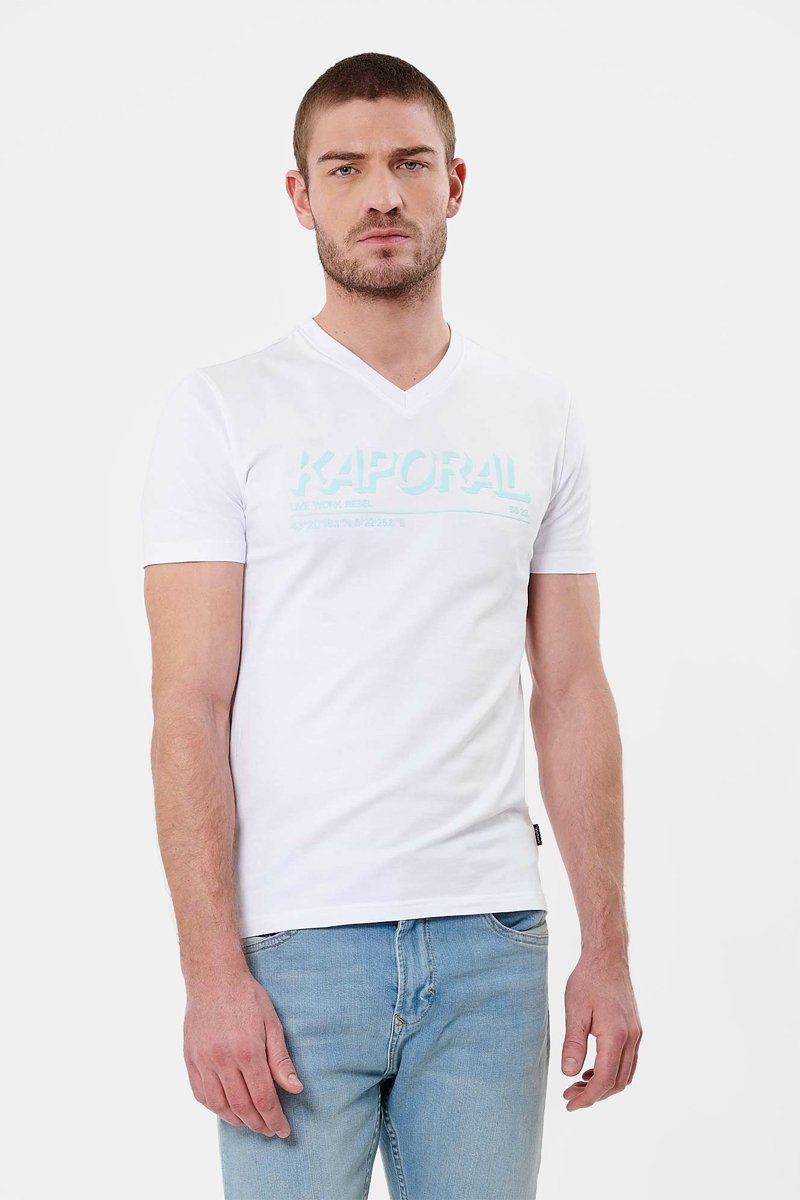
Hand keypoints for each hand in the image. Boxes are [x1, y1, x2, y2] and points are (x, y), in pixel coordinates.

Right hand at [183, 966, 303, 1136]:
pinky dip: (215, 1108)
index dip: (274, 1119)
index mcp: (248, 1051)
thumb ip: (281, 1060)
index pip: (264, 1098)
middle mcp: (223, 1060)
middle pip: (242, 1107)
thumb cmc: (247, 998)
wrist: (214, 977)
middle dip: (259, 1125)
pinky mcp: (190, 1059)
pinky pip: (200, 1094)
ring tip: (251, 1124)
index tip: (283, 1130)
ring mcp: (203, 1061)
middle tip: (270, 1130)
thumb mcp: (272, 1024)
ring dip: (237, 1121)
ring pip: (220, 1106)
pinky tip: (226, 1110)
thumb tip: (295, 1089)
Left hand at [561, 950, 641, 1109]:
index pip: (605, 1080)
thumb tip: (569, 1074)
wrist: (607, 956)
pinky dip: (612, 1073)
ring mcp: (636, 1034)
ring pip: (625, 1074)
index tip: (570, 1105)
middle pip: (618, 1082)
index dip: (588, 1098)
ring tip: (578, 1085)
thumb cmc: (588, 980)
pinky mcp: (634, 1029)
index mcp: (616, 1035)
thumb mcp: (574, 1011)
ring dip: (604, 1086)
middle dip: (594, 1095)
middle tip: (569, 1095)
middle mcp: (631, 1038)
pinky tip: (592, 1070)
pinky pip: (627, 1061)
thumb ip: (573, 1044)